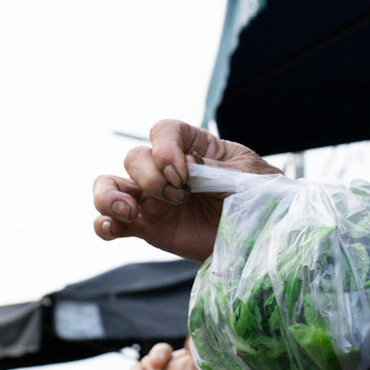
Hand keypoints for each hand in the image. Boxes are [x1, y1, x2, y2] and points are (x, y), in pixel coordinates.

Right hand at [93, 121, 280, 261]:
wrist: (265, 238)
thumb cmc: (263, 200)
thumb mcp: (249, 177)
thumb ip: (215, 170)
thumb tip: (184, 167)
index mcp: (195, 147)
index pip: (163, 131)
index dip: (165, 148)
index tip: (184, 173)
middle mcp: (167, 170)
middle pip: (135, 158)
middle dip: (150, 176)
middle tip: (179, 196)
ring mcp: (154, 199)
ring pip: (112, 185)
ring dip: (110, 194)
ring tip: (130, 210)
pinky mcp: (150, 227)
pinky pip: (113, 222)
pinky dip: (104, 223)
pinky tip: (111, 227)